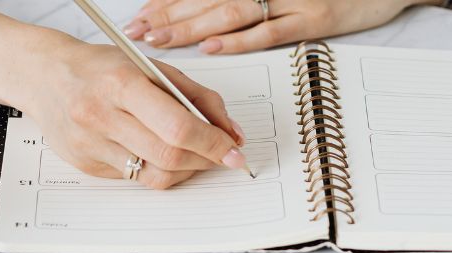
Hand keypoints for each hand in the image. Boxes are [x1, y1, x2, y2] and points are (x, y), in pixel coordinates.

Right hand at [25, 36, 247, 187]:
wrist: (43, 76)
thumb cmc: (101, 69)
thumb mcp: (151, 67)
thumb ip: (196, 97)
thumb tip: (230, 133)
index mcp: (122, 83)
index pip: (178, 127)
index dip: (212, 144)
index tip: (234, 152)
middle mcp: (102, 117)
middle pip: (169, 157)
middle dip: (205, 161)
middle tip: (222, 158)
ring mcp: (92, 146)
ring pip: (155, 176)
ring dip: (185, 171)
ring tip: (194, 157)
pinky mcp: (88, 168)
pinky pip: (136, 180)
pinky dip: (158, 171)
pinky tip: (160, 156)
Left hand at [124, 0, 415, 53]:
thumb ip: (254, 0)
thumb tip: (215, 21)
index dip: (169, 0)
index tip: (141, 15)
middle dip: (168, 15)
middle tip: (137, 32)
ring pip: (230, 12)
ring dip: (192, 28)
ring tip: (161, 41)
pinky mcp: (314, 19)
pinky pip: (271, 31)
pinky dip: (240, 40)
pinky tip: (212, 48)